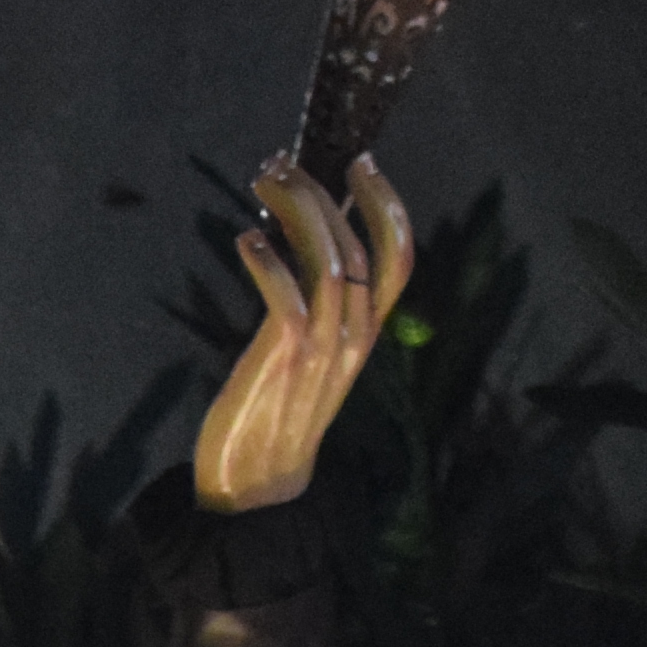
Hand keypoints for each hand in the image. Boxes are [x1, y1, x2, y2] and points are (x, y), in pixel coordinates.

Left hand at [192, 155, 415, 515]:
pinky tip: (247, 239)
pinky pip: (287, 297)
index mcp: (366, 334)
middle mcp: (354, 337)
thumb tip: (299, 241)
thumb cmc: (274, 413)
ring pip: (329, 262)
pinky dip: (270, 261)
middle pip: (358, 246)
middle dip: (323, 192)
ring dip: (296, 211)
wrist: (256, 484)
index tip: (362, 163)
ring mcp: (322, 348)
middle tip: (284, 161)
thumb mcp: (311, 356)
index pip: (399, 259)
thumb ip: (318, 308)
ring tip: (264, 181)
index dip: (388, 205)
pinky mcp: (283, 359)